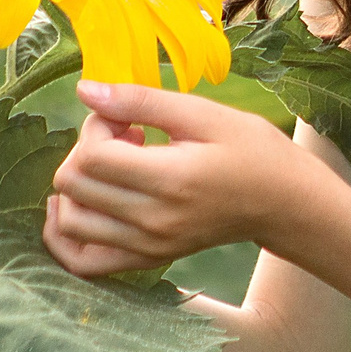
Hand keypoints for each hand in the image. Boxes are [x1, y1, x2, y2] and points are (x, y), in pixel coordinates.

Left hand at [44, 80, 321, 277]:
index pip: (91, 156)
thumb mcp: (204, 113)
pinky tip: (80, 205)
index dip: (95, 126)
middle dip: (83, 150)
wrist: (284, 203)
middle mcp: (153, 222)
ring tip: (112, 170)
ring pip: (69, 223)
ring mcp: (148, 247)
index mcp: (170, 180)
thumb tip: (85, 90)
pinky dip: (66, 235)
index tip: (125, 118)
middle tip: (121, 138)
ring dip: (76, 188)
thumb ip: (141, 101)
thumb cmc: (252, 150)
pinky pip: (83, 261)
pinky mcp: (148, 260)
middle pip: (73, 186)